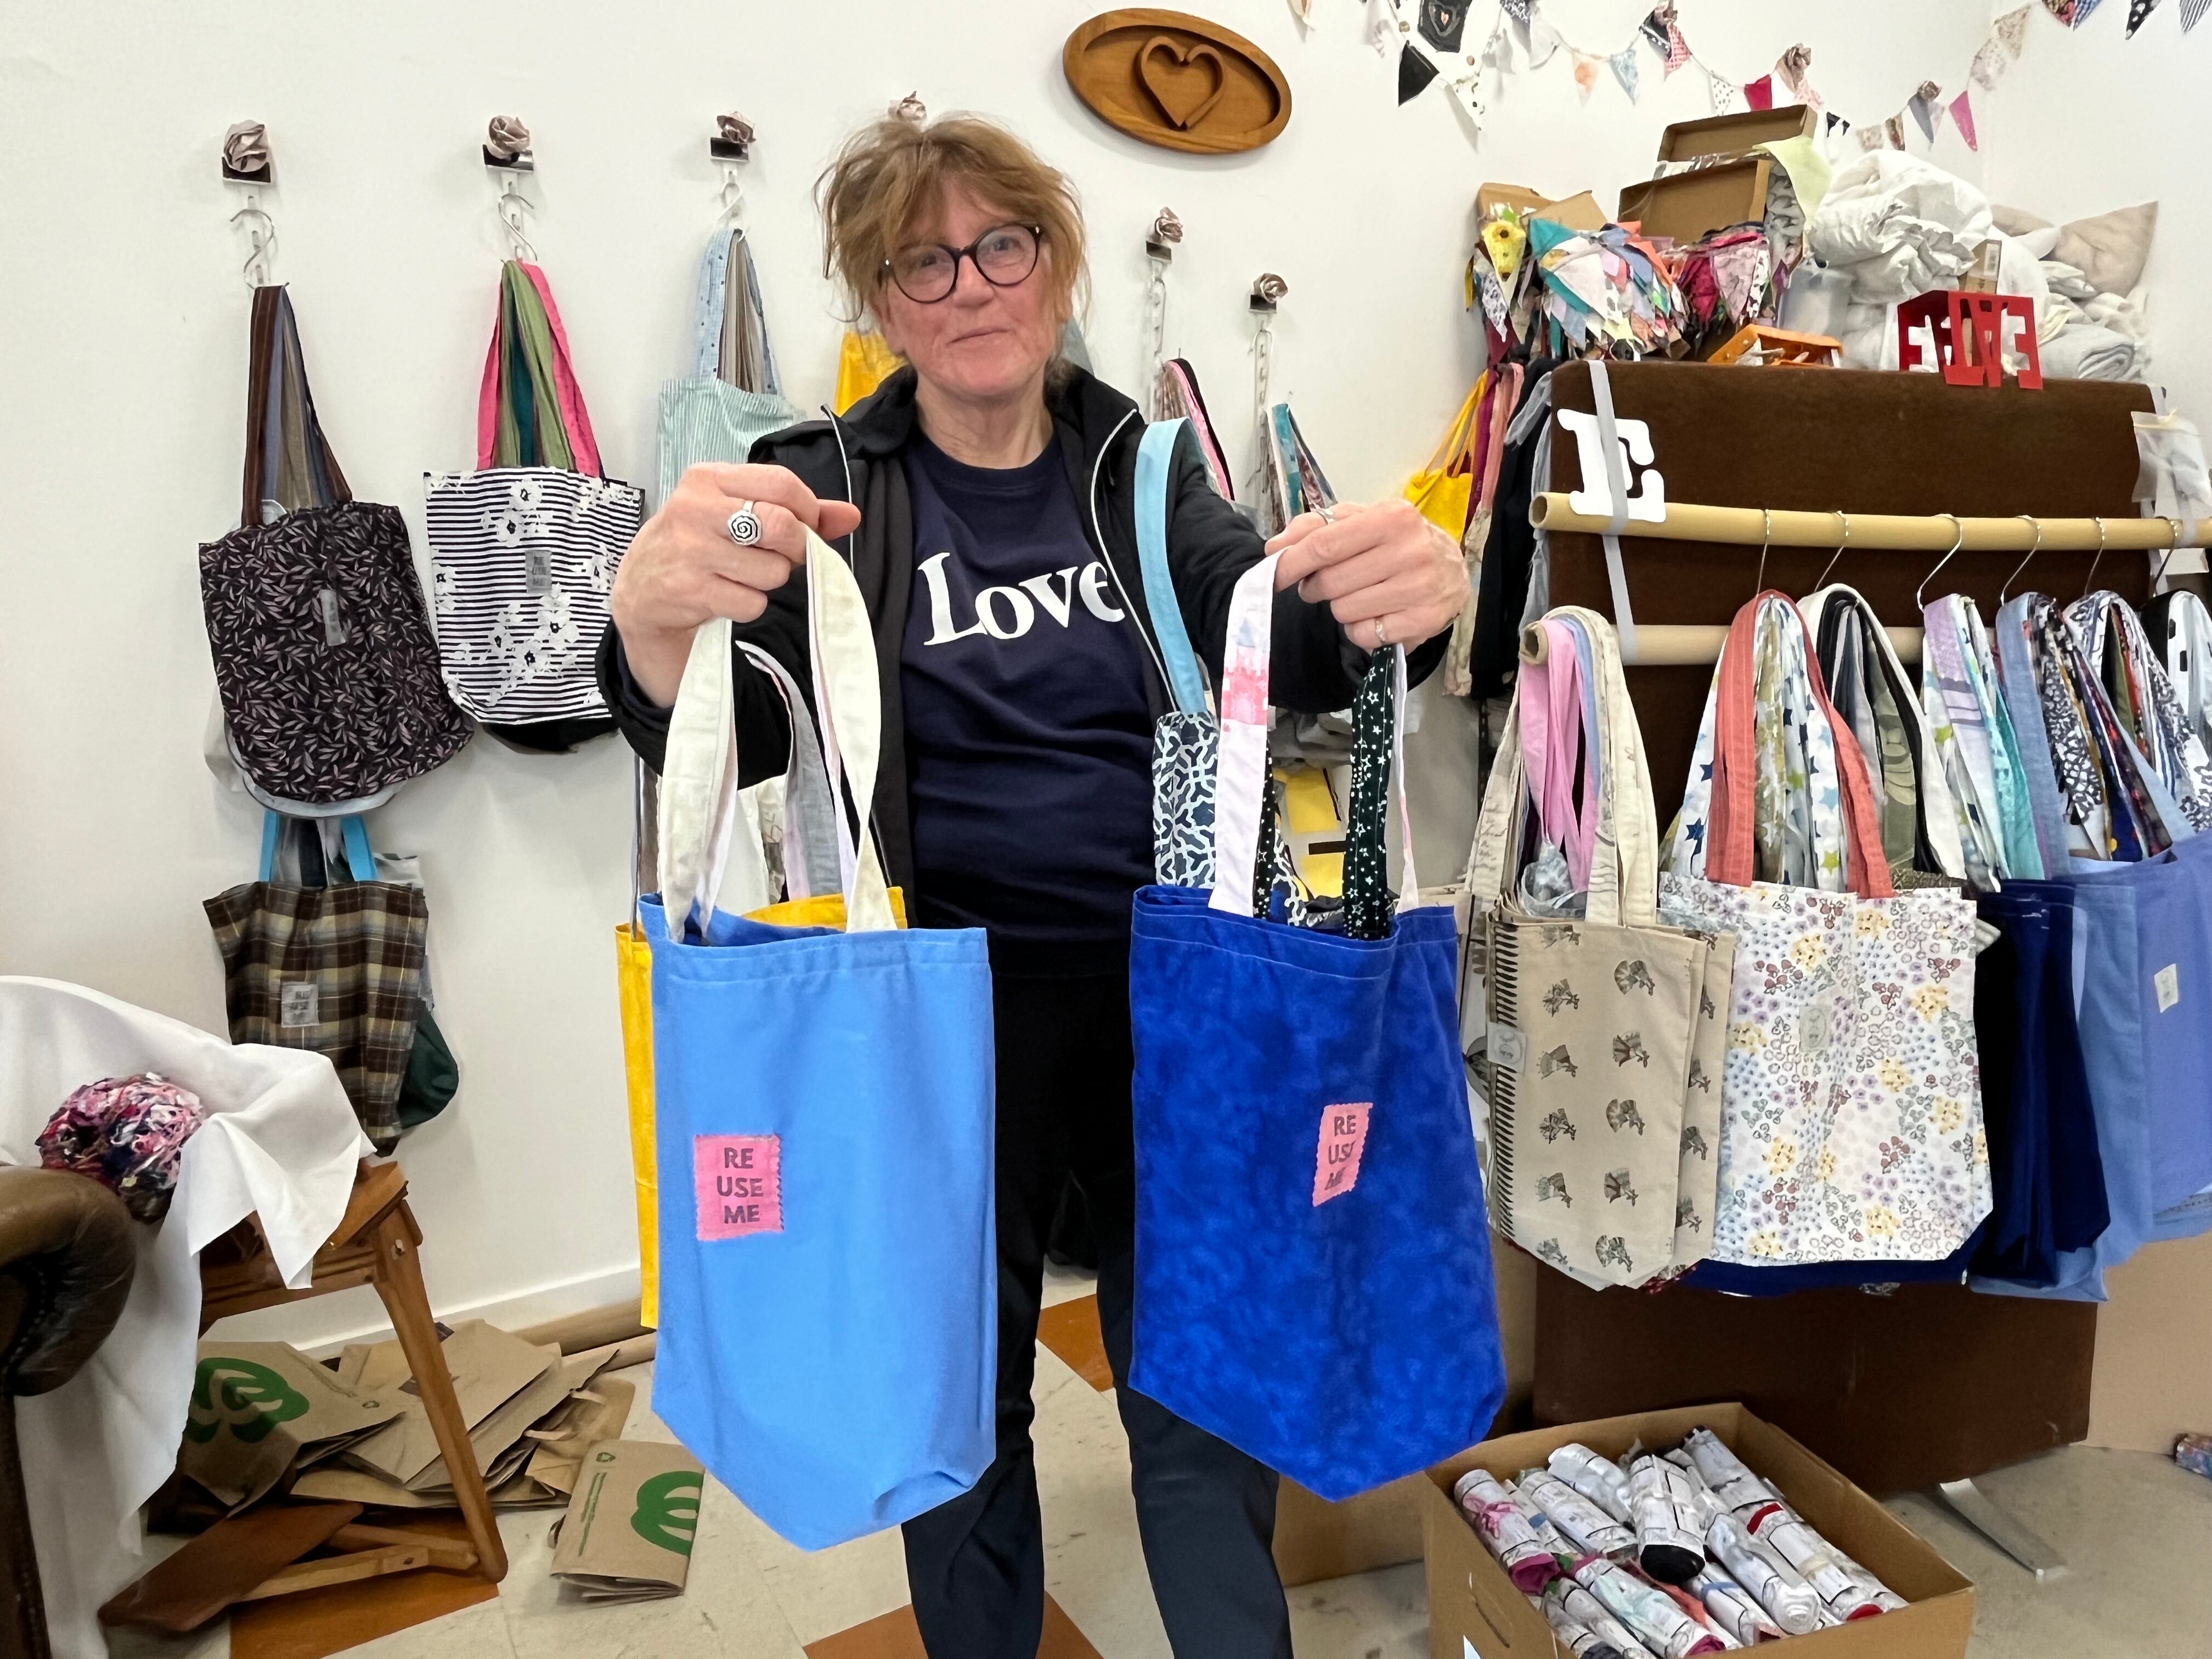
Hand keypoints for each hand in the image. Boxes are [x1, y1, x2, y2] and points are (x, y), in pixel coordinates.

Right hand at [611, 463, 863, 706]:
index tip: (805, 527)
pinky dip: (749, 604)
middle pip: (782, 525)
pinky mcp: (691, 590)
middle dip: (795, 548)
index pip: (783, 483)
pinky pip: (752, 602)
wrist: (640, 591)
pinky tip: (726, 596)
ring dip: (769, 580)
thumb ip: (794, 511)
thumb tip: (851, 515)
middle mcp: (695, 509)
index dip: (807, 510)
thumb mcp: (734, 514)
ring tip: (742, 576)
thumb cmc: (696, 545)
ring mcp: (691, 551)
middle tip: (782, 557)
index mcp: (708, 479)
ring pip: (772, 570)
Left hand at [1266, 499, 1468, 653]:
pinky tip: (1376, 614)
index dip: (1291, 563)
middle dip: (1317, 586)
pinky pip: (1364, 635)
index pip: (1324, 545)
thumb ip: (1314, 527)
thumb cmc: (1396, 541)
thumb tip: (1274, 548)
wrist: (1452, 569)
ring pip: (1344, 610)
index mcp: (1392, 517)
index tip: (1275, 574)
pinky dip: (1360, 629)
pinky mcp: (1424, 621)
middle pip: (1331, 582)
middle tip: (1327, 584)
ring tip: (1360, 595)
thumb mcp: (1360, 521)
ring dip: (1341, 607)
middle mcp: (1411, 550)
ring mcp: (1421, 588)